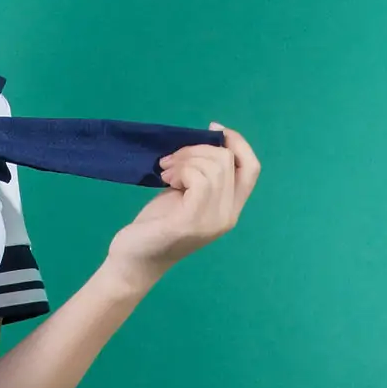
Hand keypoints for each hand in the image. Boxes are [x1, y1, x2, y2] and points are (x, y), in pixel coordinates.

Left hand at [107, 123, 259, 283]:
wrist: (134, 258)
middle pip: (228, 160)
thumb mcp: (186, 193)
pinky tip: (167, 180)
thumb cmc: (157, 225)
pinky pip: (198, 178)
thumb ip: (203, 173)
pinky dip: (181, 170)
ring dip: (185, 158)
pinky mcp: (191, 221)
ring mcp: (212, 221)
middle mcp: (227, 216)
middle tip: (171, 160)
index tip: (213, 129)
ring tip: (166, 171)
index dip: (238, 142)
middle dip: (197, 148)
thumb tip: (211, 137)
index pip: (252, 168)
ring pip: (214, 166)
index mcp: (230, 209)